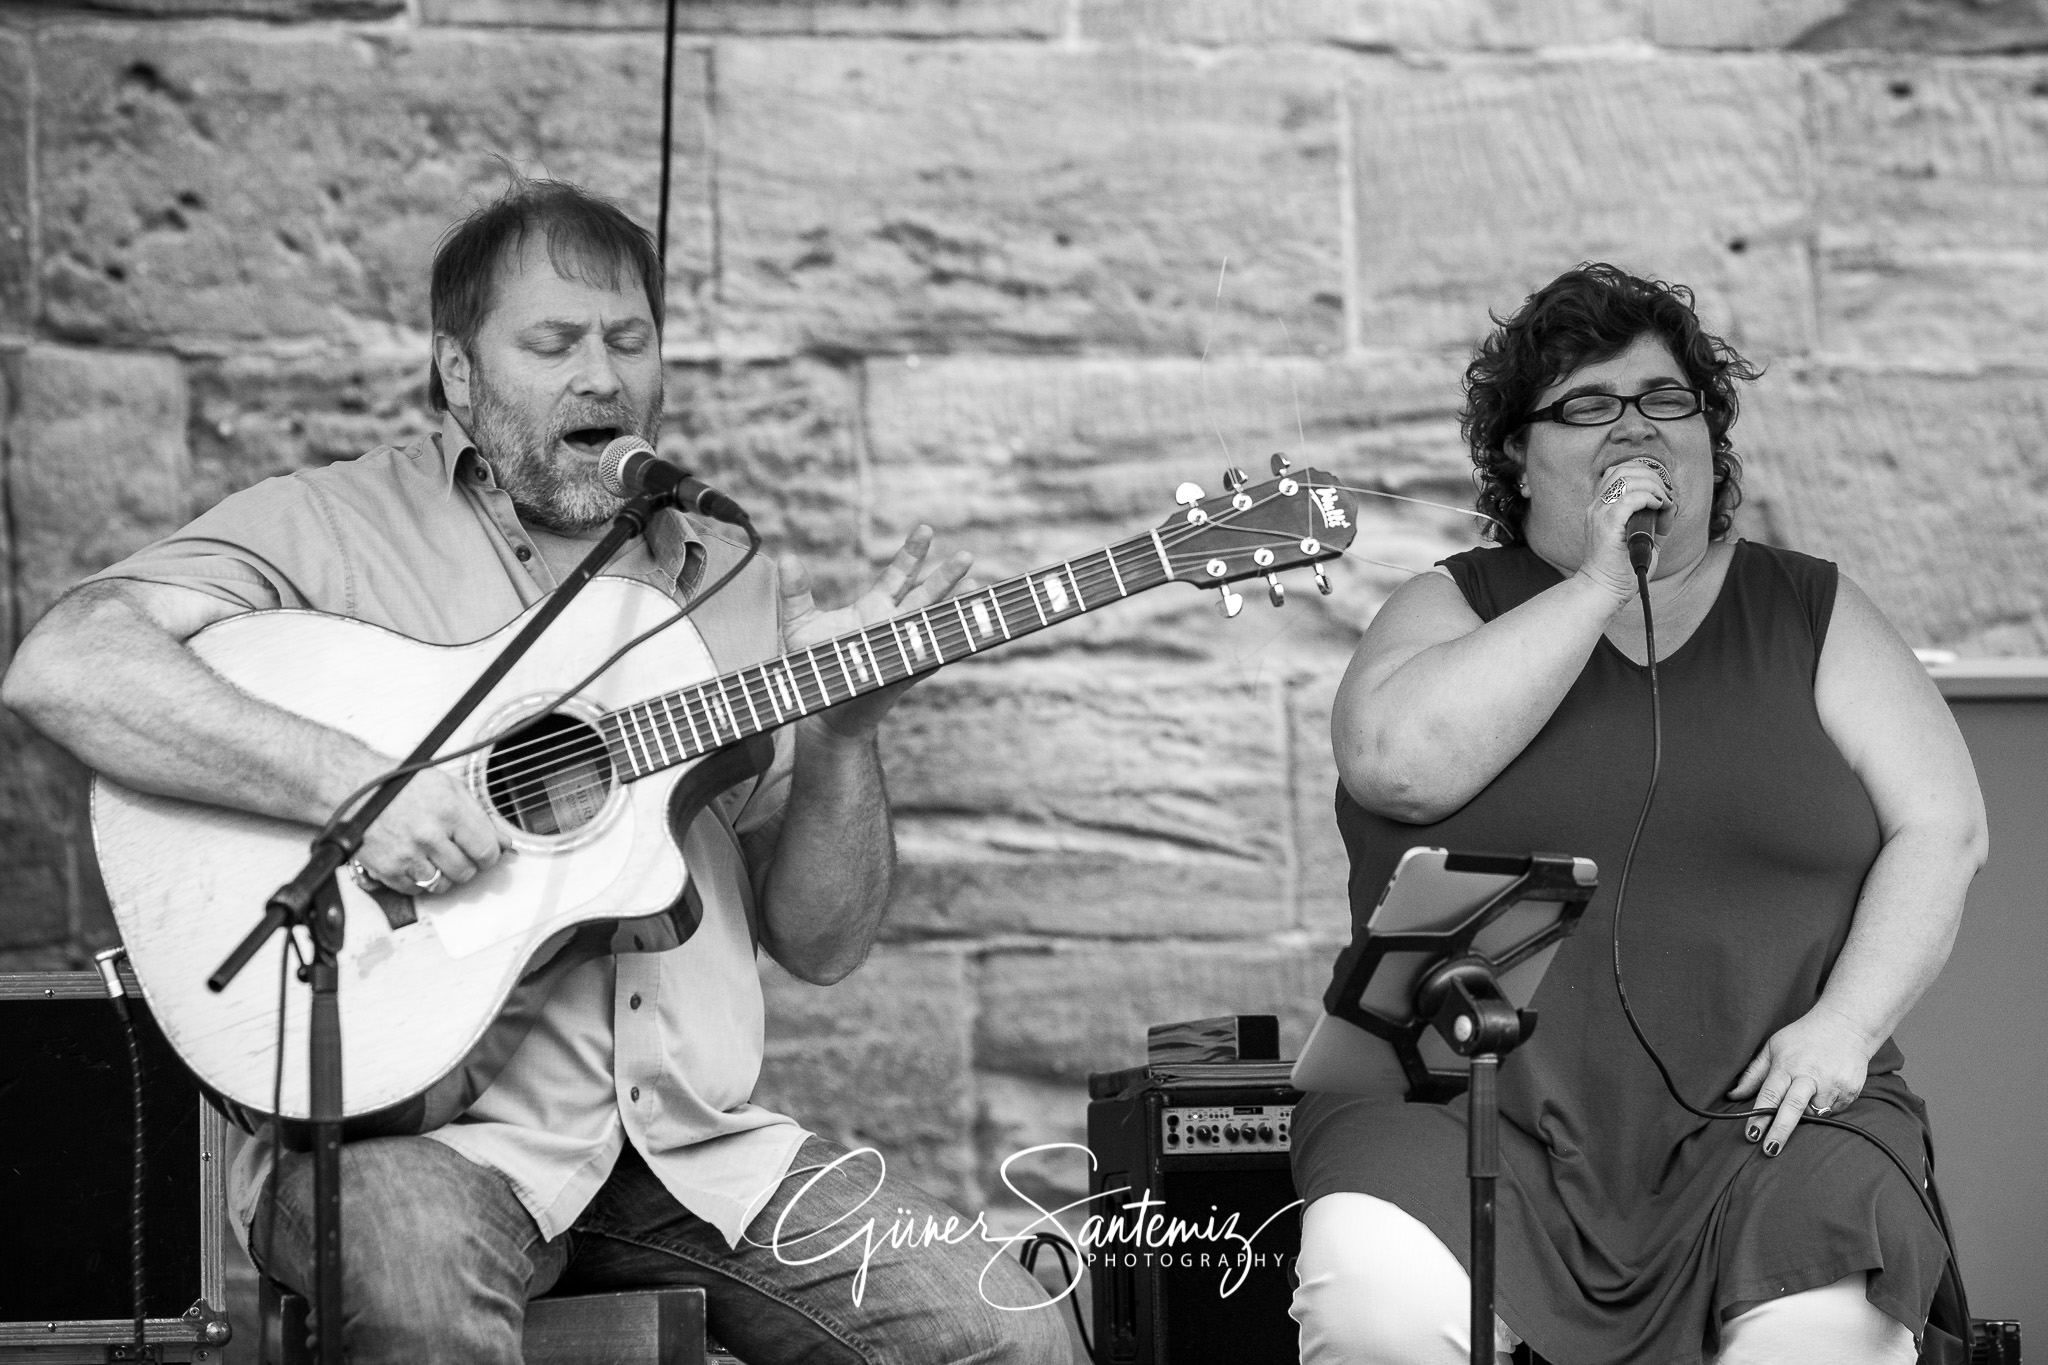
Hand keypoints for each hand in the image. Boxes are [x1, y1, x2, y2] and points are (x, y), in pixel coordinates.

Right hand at [352, 765, 507, 894]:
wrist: (356, 790)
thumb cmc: (403, 785)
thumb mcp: (449, 789)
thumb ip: (480, 817)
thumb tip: (505, 843)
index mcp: (449, 811)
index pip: (486, 851)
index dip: (489, 855)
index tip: (484, 853)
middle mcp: (429, 835)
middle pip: (465, 872)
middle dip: (466, 864)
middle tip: (456, 851)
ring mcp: (407, 855)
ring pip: (442, 884)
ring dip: (443, 875)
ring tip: (435, 856)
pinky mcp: (388, 870)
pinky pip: (416, 890)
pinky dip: (419, 881)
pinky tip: (416, 861)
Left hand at [780, 526, 973, 740]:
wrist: (821, 711)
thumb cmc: (814, 666)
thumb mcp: (800, 624)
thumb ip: (795, 592)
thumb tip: (787, 559)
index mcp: (875, 608)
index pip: (899, 575)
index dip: (913, 554)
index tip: (925, 530)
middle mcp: (895, 624)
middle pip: (926, 594)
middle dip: (946, 575)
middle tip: (966, 555)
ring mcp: (903, 649)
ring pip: (934, 622)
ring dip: (955, 607)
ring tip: (976, 587)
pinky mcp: (904, 674)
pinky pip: (931, 657)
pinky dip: (946, 645)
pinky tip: (963, 632)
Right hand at [1574, 456, 1673, 601]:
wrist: (1604, 590)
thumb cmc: (1621, 569)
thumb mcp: (1640, 539)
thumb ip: (1654, 522)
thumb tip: (1671, 507)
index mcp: (1601, 508)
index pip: (1618, 472)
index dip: (1643, 473)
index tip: (1661, 490)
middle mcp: (1598, 507)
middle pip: (1623, 470)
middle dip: (1652, 476)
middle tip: (1667, 494)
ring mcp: (1600, 514)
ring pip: (1627, 479)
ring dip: (1653, 485)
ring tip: (1664, 500)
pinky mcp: (1608, 525)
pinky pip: (1631, 499)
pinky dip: (1649, 498)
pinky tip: (1659, 507)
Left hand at [1726, 1003, 1874, 1155]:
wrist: (1847, 1026)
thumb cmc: (1803, 1038)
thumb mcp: (1773, 1048)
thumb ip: (1753, 1074)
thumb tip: (1732, 1096)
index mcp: (1787, 1066)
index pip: (1770, 1095)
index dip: (1760, 1116)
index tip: (1751, 1135)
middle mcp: (1810, 1077)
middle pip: (1793, 1109)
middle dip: (1781, 1131)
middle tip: (1769, 1150)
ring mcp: (1833, 1086)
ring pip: (1816, 1114)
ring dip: (1806, 1117)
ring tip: (1806, 1099)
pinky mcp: (1850, 1093)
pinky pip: (1834, 1111)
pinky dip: (1825, 1108)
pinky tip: (1824, 1091)